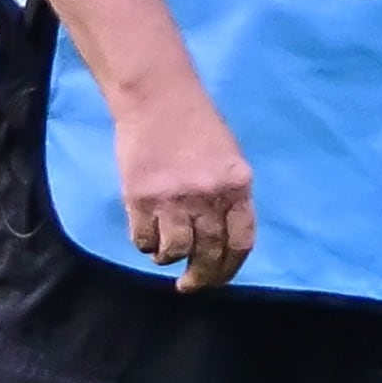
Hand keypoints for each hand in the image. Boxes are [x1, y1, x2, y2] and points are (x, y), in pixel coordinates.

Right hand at [116, 83, 255, 291]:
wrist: (156, 97)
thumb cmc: (195, 124)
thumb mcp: (229, 158)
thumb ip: (229, 196)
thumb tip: (223, 240)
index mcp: (237, 184)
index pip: (241, 242)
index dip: (229, 268)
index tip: (218, 279)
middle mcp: (208, 194)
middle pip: (208, 253)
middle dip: (200, 277)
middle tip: (189, 285)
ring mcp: (173, 197)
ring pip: (174, 252)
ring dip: (169, 259)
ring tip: (164, 253)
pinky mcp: (140, 197)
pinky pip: (144, 239)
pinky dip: (145, 245)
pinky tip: (147, 236)